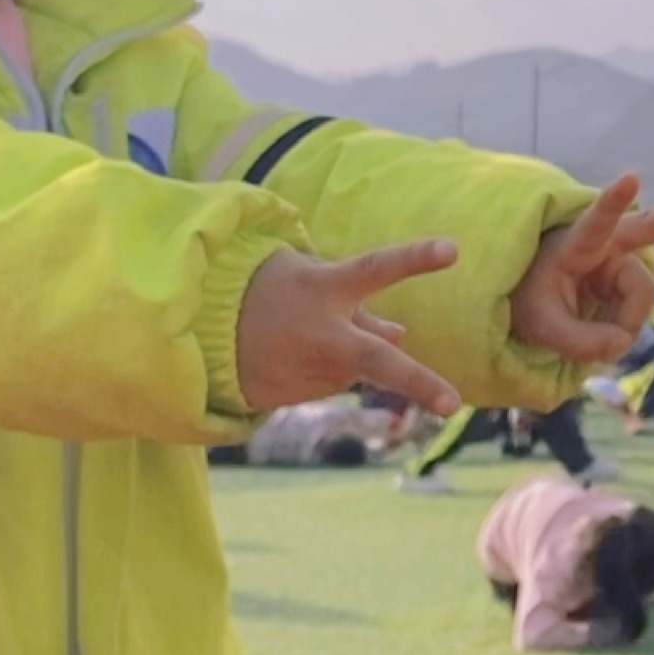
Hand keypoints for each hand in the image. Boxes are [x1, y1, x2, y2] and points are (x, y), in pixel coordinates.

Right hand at [238, 241, 464, 415]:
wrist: (200, 331)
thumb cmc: (266, 291)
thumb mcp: (309, 278)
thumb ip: (358, 303)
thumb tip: (403, 334)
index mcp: (325, 289)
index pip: (376, 268)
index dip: (414, 258)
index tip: (453, 249)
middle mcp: (324, 336)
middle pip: (378, 361)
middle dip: (419, 383)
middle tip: (453, 405)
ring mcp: (312, 372)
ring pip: (356, 365)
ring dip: (347, 350)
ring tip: (304, 328)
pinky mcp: (299, 396)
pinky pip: (332, 380)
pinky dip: (325, 367)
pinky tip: (294, 352)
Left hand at [510, 176, 653, 363]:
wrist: (528, 297)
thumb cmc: (525, 297)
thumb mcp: (539, 325)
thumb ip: (580, 341)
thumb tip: (624, 344)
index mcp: (575, 244)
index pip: (596, 223)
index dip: (613, 203)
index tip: (632, 177)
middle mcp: (605, 246)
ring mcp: (621, 261)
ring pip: (642, 297)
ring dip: (622, 322)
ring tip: (589, 335)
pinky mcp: (629, 279)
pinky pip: (638, 310)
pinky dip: (624, 325)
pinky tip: (606, 329)